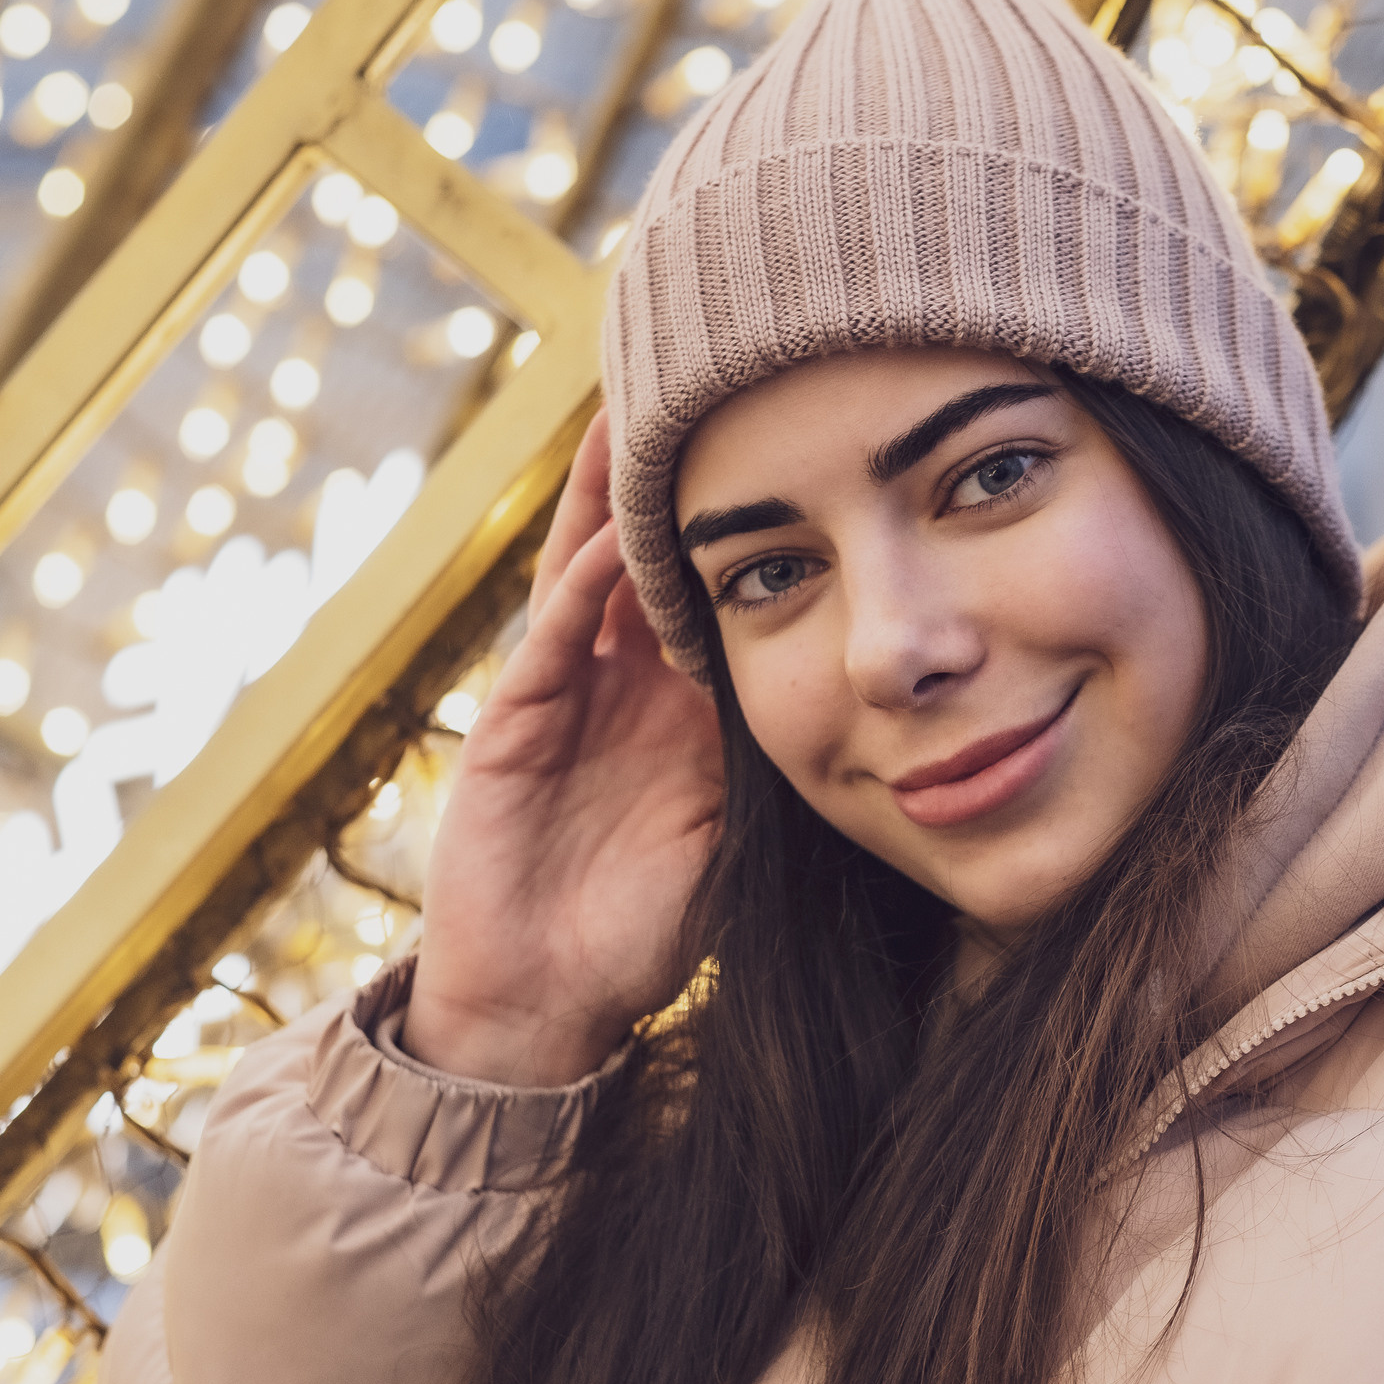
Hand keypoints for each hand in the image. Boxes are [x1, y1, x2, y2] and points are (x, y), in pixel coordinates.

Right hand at [406, 411, 723, 1086]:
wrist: (551, 1000)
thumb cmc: (648, 925)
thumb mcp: (737, 828)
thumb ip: (778, 761)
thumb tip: (870, 712)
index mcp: (678, 703)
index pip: (714, 586)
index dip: (742, 519)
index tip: (787, 443)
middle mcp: (619, 683)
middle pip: (645, 554)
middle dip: (666, 477)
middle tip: (698, 383)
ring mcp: (560, 698)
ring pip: (587, 575)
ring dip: (609, 502)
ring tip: (633, 415)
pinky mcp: (513, 731)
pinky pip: (549, 648)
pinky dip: (577, 596)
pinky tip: (606, 544)